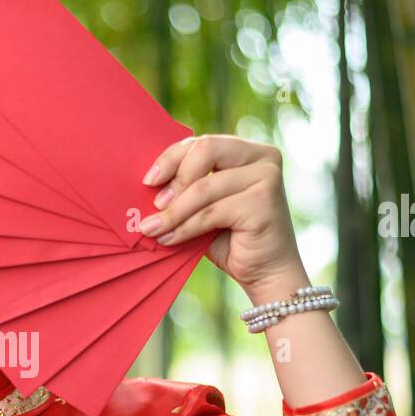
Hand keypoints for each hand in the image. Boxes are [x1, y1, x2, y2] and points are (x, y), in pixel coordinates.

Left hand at [139, 134, 307, 301]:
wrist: (265, 273)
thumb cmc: (231, 238)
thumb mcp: (205, 206)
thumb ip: (187, 189)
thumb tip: (147, 184)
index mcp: (247, 150)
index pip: (203, 142)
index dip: (171, 158)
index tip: (148, 180)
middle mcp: (263, 157)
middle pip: (205, 151)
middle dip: (174, 178)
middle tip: (154, 205)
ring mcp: (266, 177)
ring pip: (204, 188)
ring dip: (173, 212)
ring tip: (152, 229)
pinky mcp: (263, 202)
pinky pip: (211, 212)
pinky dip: (185, 227)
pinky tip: (169, 239)